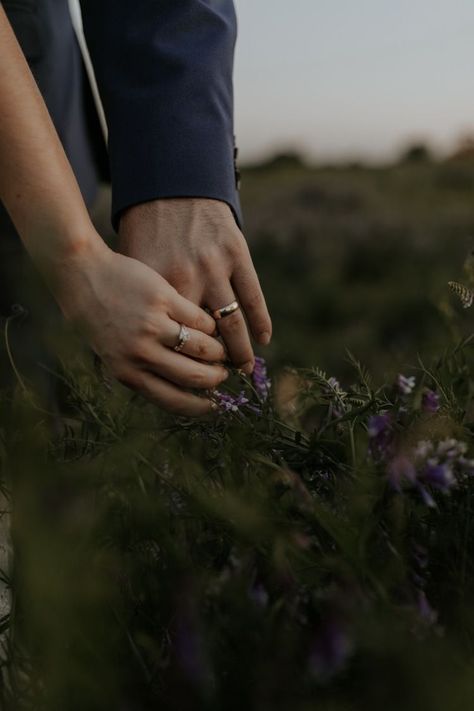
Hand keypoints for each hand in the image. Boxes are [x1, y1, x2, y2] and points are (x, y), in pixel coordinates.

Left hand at [50, 235, 228, 415]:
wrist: (82, 276)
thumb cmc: (98, 318)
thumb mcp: (112, 354)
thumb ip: (142, 372)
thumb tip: (184, 389)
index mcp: (127, 373)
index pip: (172, 400)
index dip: (198, 407)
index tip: (212, 404)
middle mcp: (141, 353)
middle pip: (194, 375)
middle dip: (215, 377)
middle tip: (222, 373)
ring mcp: (152, 325)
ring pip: (202, 347)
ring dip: (217, 351)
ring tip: (218, 349)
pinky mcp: (163, 299)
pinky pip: (199, 319)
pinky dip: (209, 325)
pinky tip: (208, 325)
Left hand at [118, 198, 271, 373]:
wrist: (170, 185)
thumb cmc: (145, 233)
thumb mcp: (134, 270)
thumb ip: (141, 305)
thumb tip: (135, 345)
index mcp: (159, 287)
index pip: (175, 340)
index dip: (184, 364)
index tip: (189, 382)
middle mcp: (188, 279)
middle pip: (206, 338)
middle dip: (215, 366)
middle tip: (220, 382)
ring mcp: (216, 266)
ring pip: (233, 323)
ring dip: (241, 351)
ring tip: (244, 369)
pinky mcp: (237, 253)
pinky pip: (253, 296)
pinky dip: (261, 322)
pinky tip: (263, 339)